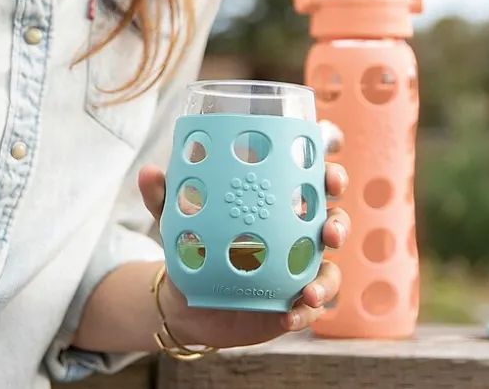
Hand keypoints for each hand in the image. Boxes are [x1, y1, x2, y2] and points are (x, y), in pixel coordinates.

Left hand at [137, 127, 349, 348]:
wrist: (186, 298)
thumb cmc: (190, 242)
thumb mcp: (175, 219)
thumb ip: (163, 196)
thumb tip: (148, 172)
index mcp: (275, 201)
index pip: (312, 181)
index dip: (329, 175)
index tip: (329, 175)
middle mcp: (294, 232)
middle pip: (332, 220)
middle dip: (339, 222)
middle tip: (329, 230)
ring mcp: (298, 269)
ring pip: (330, 268)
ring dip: (328, 278)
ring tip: (310, 290)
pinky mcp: (293, 302)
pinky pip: (311, 308)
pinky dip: (306, 313)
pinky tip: (290, 317)